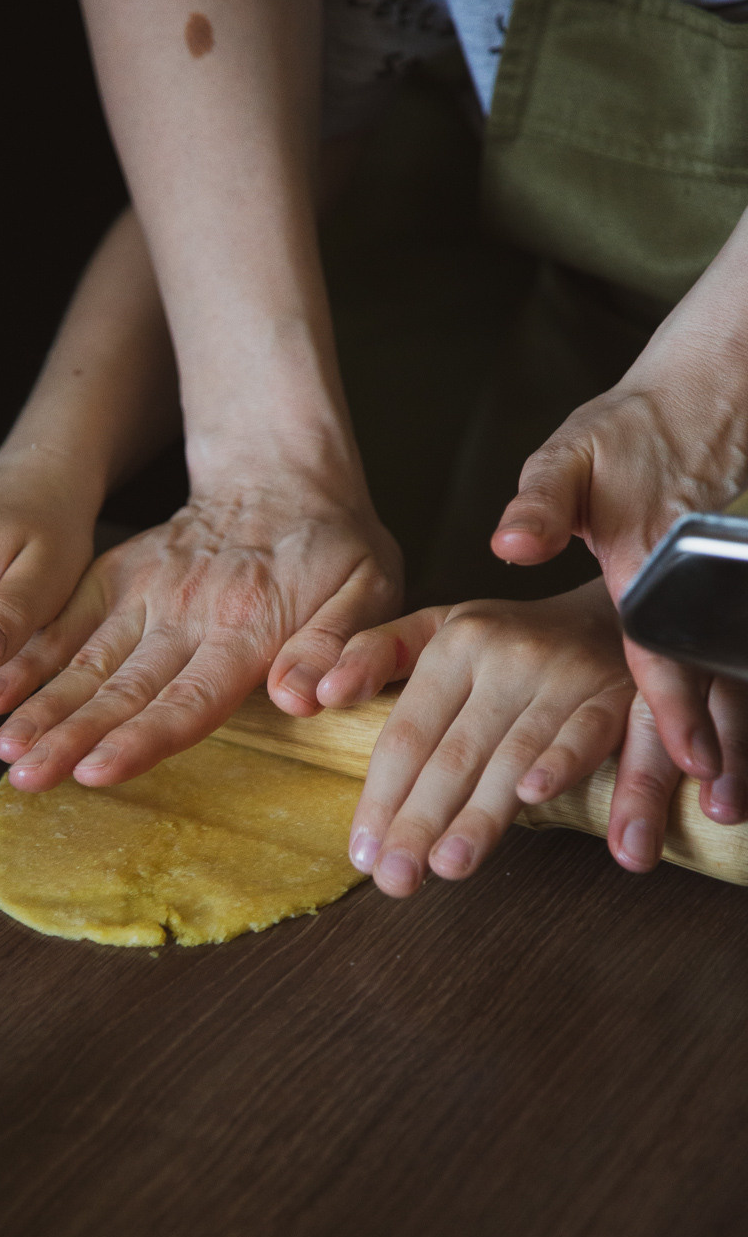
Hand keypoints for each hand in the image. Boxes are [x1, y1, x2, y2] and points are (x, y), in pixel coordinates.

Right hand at [0, 484, 401, 790]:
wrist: (283, 473)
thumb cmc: (334, 547)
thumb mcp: (370, 589)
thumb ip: (337, 644)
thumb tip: (301, 697)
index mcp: (247, 628)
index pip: (188, 697)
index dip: (140, 739)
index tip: (95, 771)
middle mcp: (186, 614)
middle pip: (124, 688)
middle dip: (71, 737)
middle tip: (24, 778)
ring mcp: (147, 592)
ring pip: (87, 659)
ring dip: (42, 705)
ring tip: (2, 748)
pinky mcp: (121, 576)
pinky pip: (69, 619)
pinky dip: (31, 655)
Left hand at [316, 580, 648, 891]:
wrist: (609, 616)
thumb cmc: (508, 639)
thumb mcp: (438, 629)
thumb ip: (373, 653)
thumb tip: (317, 693)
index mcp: (454, 644)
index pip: (407, 734)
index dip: (382, 796)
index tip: (363, 852)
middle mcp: (506, 656)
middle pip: (453, 755)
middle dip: (420, 822)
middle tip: (395, 879)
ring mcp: (563, 675)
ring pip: (512, 757)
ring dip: (481, 815)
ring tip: (446, 866)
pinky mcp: (619, 695)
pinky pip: (586, 735)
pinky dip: (562, 765)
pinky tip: (535, 799)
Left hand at [491, 219, 747, 806]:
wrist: (700, 404)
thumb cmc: (625, 437)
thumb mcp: (570, 457)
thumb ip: (542, 503)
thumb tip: (511, 542)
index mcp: (645, 561)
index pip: (655, 645)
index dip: (668, 705)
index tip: (682, 760)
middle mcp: (683, 591)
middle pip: (690, 688)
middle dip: (677, 765)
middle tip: (667, 832)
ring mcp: (707, 602)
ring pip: (721, 691)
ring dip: (724, 755)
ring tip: (720, 814)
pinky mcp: (716, 611)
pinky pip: (730, 678)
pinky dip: (731, 729)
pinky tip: (725, 784)